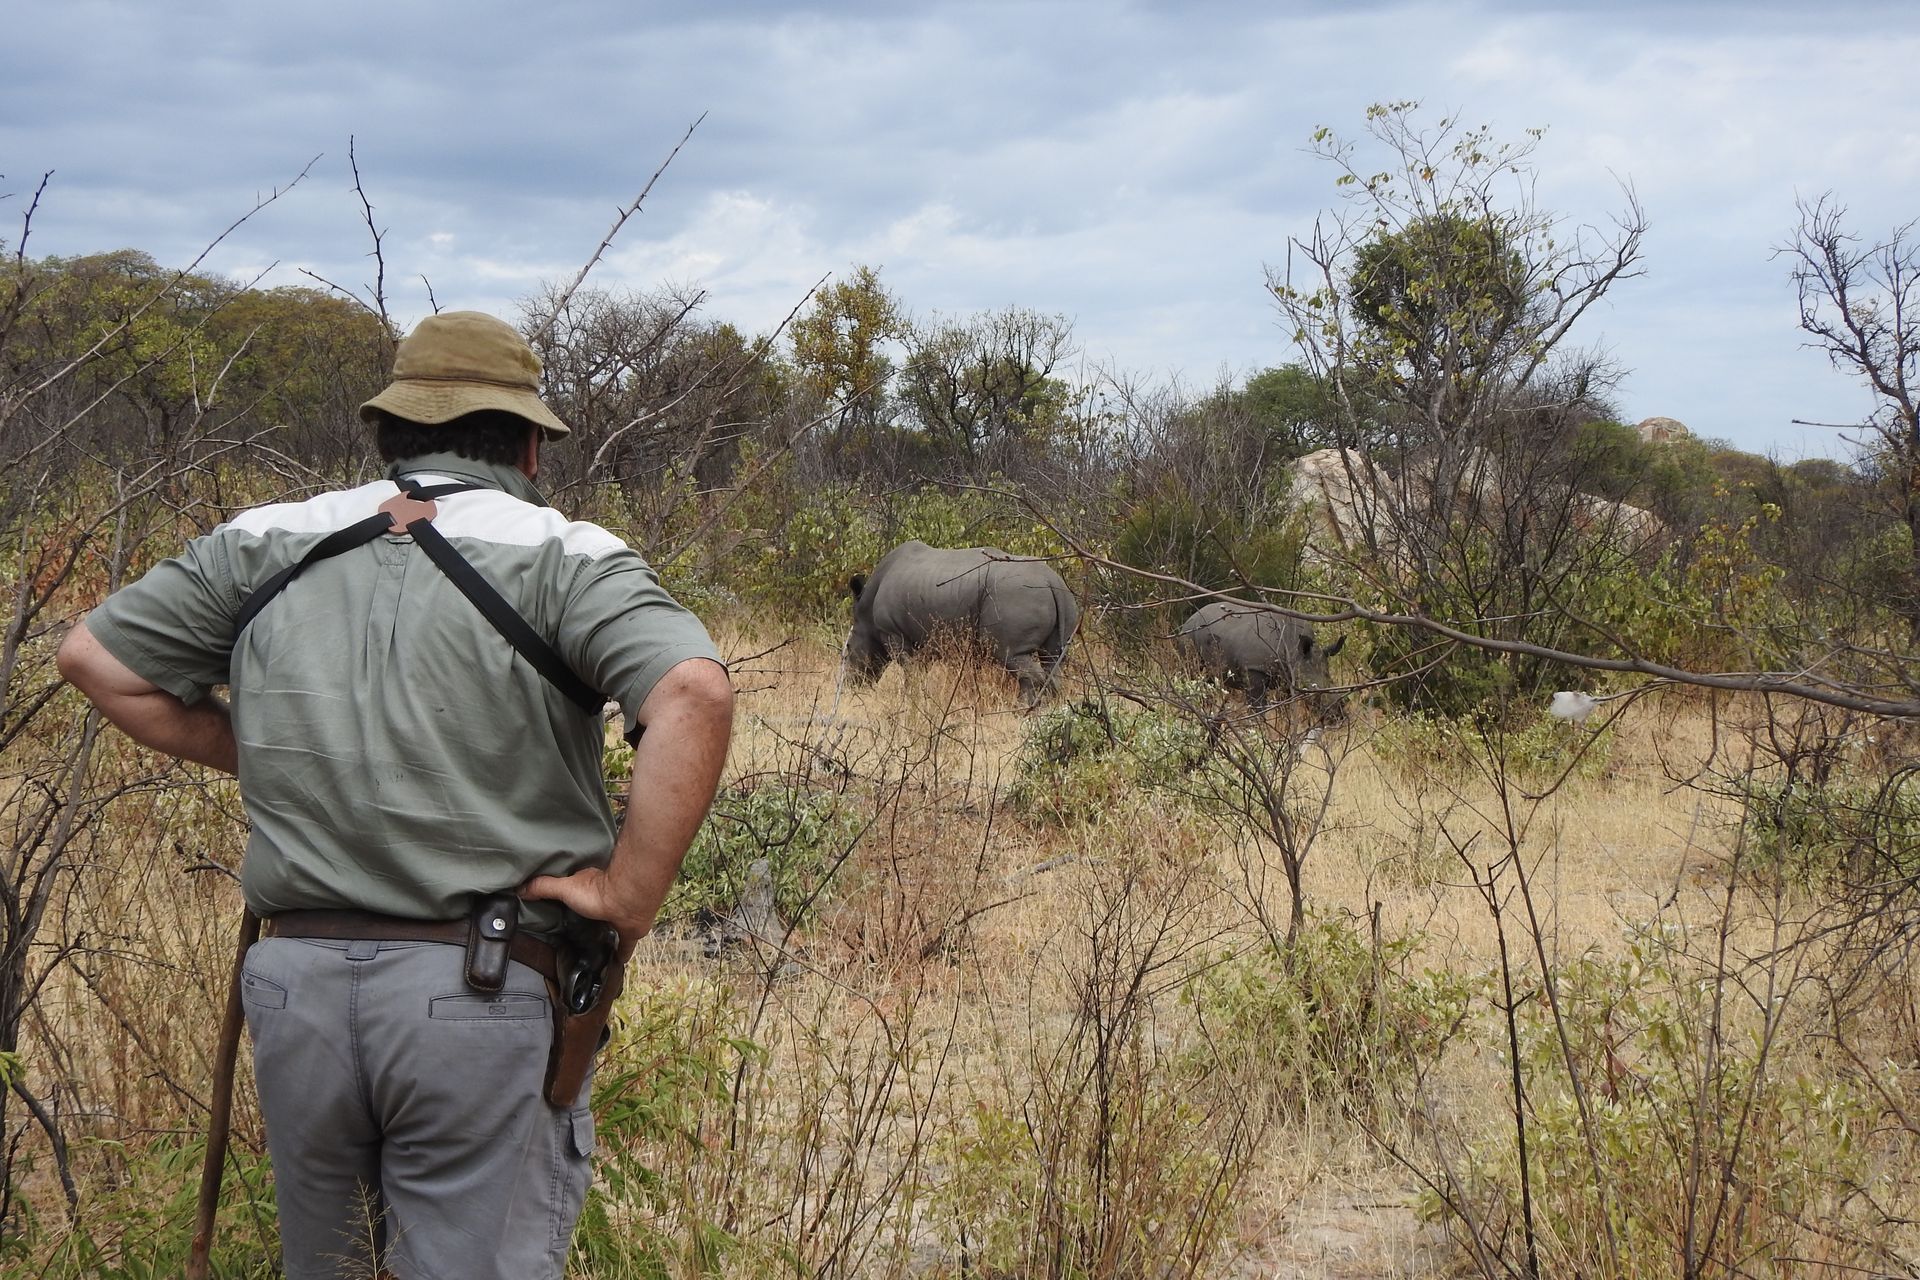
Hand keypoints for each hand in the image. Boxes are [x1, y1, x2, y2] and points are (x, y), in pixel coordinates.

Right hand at [520, 867, 647, 962]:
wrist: (627, 899)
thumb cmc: (595, 890)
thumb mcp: (563, 887)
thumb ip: (543, 887)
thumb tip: (520, 889)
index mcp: (589, 891)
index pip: (578, 897)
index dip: (572, 904)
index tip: (561, 914)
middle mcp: (605, 904)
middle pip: (593, 915)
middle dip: (587, 923)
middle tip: (575, 937)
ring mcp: (618, 919)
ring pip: (609, 929)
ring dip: (603, 937)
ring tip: (591, 952)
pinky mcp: (629, 932)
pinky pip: (625, 946)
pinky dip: (621, 954)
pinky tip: (615, 964)